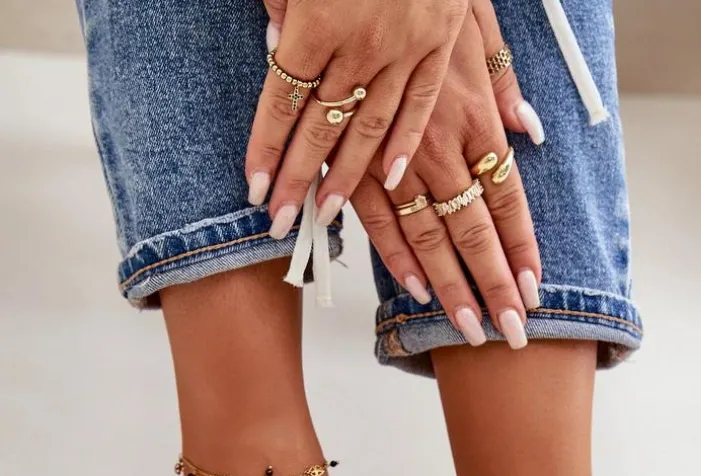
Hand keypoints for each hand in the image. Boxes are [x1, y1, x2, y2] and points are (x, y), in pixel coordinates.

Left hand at [246, 0, 468, 235]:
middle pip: (321, 127)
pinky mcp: (440, 45)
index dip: (266, 148)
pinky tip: (389, 179)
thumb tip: (273, 44)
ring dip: (345, 177)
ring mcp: (406, 49)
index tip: (254, 188)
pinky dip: (403, 143)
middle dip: (296, 179)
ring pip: (369, 127)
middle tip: (279, 222)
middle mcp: (361, 44)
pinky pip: (419, 104)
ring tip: (323, 213)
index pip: (283, 99)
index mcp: (319, 18)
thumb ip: (282, 1)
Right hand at [352, 2, 541, 348]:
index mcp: (475, 116)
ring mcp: (398, 158)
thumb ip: (504, 82)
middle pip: (476, 231)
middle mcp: (443, 146)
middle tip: (510, 335)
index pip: (508, 198)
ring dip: (449, 287)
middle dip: (494, 287)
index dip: (521, 248)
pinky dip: (395, 255)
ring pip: (431, 235)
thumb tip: (530, 131)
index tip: (534, 291)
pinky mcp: (354, 160)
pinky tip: (413, 289)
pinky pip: (377, 218)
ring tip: (467, 329)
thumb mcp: (478, 24)